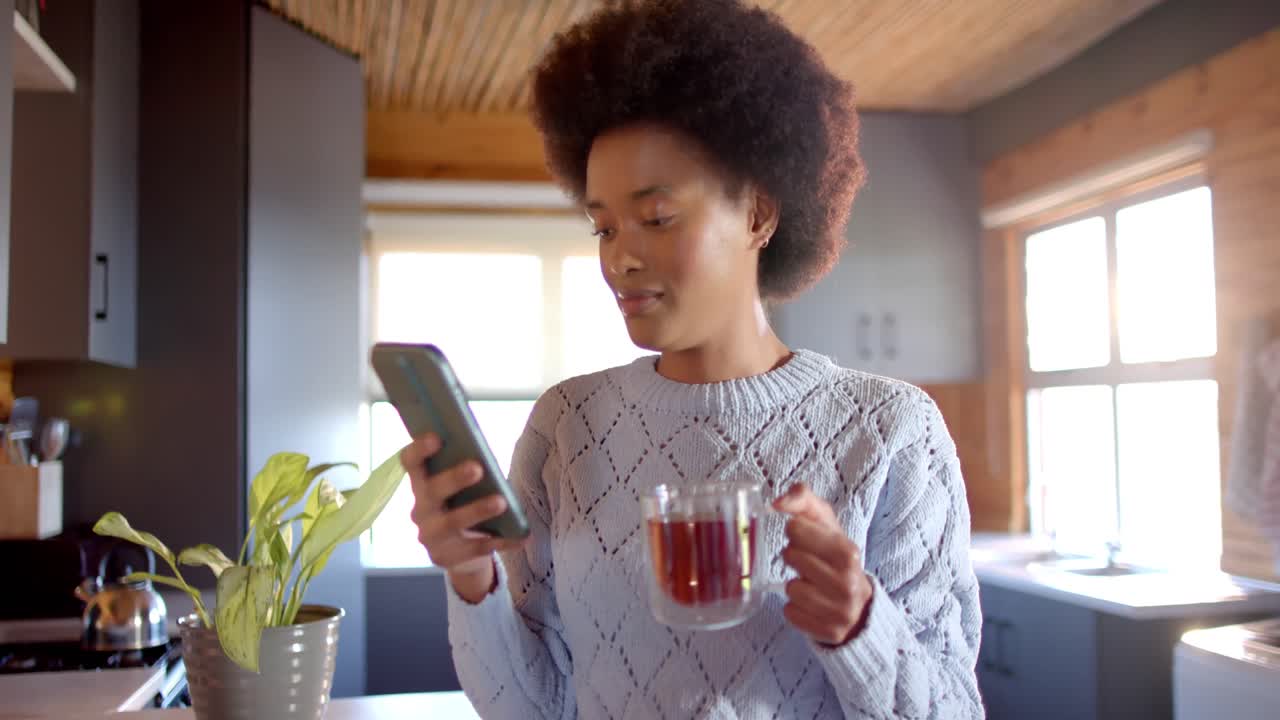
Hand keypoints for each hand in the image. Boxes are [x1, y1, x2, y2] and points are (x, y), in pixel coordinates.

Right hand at [402, 433, 524, 602]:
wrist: (460, 553)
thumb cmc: (463, 505)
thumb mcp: (460, 488)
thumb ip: (466, 469)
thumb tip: (486, 454)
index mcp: (422, 484)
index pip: (411, 463)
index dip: (419, 450)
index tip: (436, 437)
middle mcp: (421, 509)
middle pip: (432, 491)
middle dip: (454, 478)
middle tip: (477, 467)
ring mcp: (431, 536)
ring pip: (451, 522)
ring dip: (477, 510)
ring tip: (501, 501)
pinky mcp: (446, 557)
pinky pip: (475, 548)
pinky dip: (500, 541)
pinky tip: (520, 537)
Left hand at [774, 484, 872, 645]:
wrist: (860, 606)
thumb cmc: (835, 559)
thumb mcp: (827, 525)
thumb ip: (803, 500)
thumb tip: (777, 502)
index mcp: (847, 551)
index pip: (795, 528)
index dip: (795, 533)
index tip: (806, 539)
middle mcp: (847, 581)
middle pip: (790, 557)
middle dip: (795, 558)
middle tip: (810, 564)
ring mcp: (840, 610)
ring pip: (790, 589)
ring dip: (796, 586)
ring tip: (813, 585)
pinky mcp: (829, 632)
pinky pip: (790, 614)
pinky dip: (796, 609)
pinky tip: (812, 605)